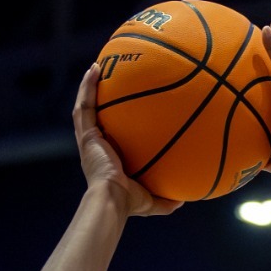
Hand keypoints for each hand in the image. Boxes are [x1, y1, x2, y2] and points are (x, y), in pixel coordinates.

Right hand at [75, 63, 180, 216]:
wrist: (111, 201)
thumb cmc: (129, 204)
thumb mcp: (152, 201)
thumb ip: (167, 200)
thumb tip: (185, 200)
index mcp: (106, 158)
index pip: (108, 135)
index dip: (111, 121)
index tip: (121, 108)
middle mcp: (95, 147)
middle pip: (95, 117)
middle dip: (98, 98)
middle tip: (107, 80)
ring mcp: (88, 140)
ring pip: (85, 107)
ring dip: (88, 87)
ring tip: (96, 66)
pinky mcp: (86, 135)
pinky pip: (85, 106)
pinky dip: (87, 87)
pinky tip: (94, 69)